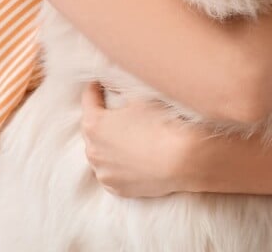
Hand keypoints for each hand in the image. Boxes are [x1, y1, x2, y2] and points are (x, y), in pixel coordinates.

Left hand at [79, 82, 196, 197]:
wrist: (183, 160)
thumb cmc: (160, 125)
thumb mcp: (139, 99)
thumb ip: (119, 90)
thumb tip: (112, 84)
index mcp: (94, 124)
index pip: (89, 99)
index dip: (96, 88)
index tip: (101, 83)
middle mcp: (92, 150)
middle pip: (93, 129)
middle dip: (103, 119)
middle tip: (118, 112)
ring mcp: (103, 172)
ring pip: (101, 153)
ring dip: (109, 145)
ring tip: (127, 138)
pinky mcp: (116, 188)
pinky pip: (111, 172)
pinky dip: (117, 165)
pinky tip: (132, 158)